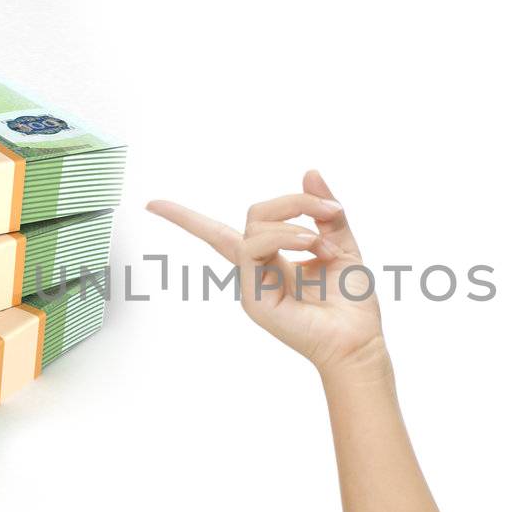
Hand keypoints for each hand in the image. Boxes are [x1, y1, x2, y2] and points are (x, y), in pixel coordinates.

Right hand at [147, 170, 388, 378]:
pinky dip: (284, 236)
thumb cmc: (352, 302)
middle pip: (253, 215)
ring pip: (253, 229)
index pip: (220, 233)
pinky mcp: (253, 297)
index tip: (152, 204)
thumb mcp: (342, 243)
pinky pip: (254, 249)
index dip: (185, 218)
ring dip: (292, 222)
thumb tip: (310, 172)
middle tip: (329, 210)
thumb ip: (325, 212)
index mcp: (272, 259)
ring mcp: (252, 284)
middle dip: (290, 202)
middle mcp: (257, 270)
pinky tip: (312, 245)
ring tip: (322, 241)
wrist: (358, 339)